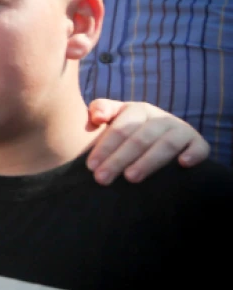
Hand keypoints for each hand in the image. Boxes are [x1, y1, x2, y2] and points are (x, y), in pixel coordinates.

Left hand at [87, 99, 209, 184]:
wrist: (156, 137)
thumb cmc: (127, 131)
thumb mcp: (113, 117)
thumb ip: (100, 110)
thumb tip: (97, 117)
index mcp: (138, 110)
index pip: (120, 128)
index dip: (105, 147)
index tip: (90, 167)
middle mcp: (160, 118)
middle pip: (140, 138)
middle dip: (119, 159)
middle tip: (102, 179)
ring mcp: (180, 130)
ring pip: (166, 144)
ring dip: (148, 161)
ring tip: (130, 178)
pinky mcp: (197, 143)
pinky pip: (199, 147)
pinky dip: (193, 154)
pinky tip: (183, 164)